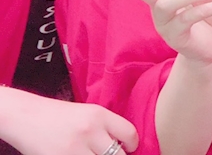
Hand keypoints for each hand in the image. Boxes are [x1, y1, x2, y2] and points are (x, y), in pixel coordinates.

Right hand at [0, 88, 137, 154]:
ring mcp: (74, 149)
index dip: (132, 145)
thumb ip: (106, 126)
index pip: (129, 133)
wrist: (27, 117)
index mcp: (99, 115)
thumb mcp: (88, 113)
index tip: (129, 149)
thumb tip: (126, 145)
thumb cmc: (60, 116)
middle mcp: (90, 131)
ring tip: (92, 154)